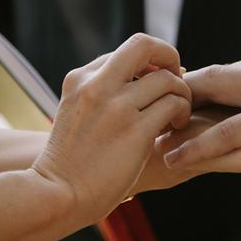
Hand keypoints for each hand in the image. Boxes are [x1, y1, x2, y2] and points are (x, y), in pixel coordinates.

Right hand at [32, 34, 191, 225]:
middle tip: (177, 79)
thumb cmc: (72, 163)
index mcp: (79, 79)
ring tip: (178, 115)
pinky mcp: (135, 131)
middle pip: (144, 45)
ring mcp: (115, 107)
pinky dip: (182, 112)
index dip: (148, 65)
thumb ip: (102, 95)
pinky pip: (173, 105)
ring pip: (167, 79)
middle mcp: (96, 86)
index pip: (125, 53)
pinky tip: (177, 128)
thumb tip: (147, 79)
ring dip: (182, 94)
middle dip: (169, 55)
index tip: (156, 85)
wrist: (58, 195)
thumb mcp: (76, 115)